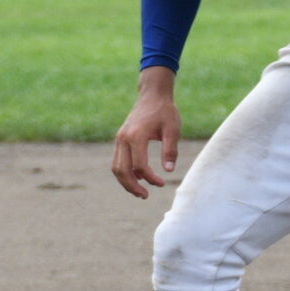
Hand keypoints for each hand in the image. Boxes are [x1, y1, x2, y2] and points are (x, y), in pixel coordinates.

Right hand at [112, 68, 180, 198]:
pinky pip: (117, 161)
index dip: (150, 178)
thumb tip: (169, 171)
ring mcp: (119, 139)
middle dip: (132, 187)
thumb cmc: (165, 111)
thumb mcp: (173, 129)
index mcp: (136, 136)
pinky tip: (137, 179)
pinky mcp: (120, 139)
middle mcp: (123, 138)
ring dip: (126, 182)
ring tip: (140, 192)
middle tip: (145, 196)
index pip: (140, 166)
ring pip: (116, 167)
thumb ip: (170, 149)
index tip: (162, 183)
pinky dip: (124, 172)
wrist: (152, 95)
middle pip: (122, 170)